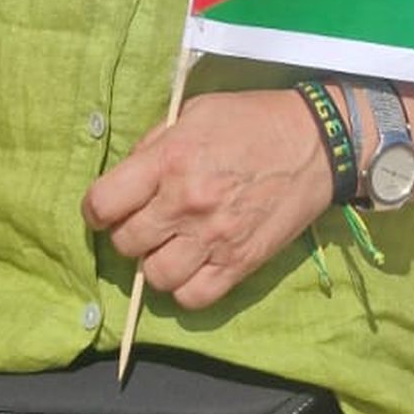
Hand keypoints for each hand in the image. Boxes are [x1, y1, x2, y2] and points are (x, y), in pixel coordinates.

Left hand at [82, 90, 332, 311]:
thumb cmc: (251, 120)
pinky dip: (186, 288)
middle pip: (125, 243)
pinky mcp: (241, 263)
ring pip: (155, 277)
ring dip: (155, 263)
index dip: (97, 210)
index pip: (103, 203)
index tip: (106, 209)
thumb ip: (155, 146)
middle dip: (128, 233)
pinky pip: (194, 298)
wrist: (316, 143)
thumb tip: (126, 181)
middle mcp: (187, 203)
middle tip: (146, 222)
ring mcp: (214, 238)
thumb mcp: (193, 114)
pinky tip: (193, 266)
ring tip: (170, 245)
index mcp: (169, 160)